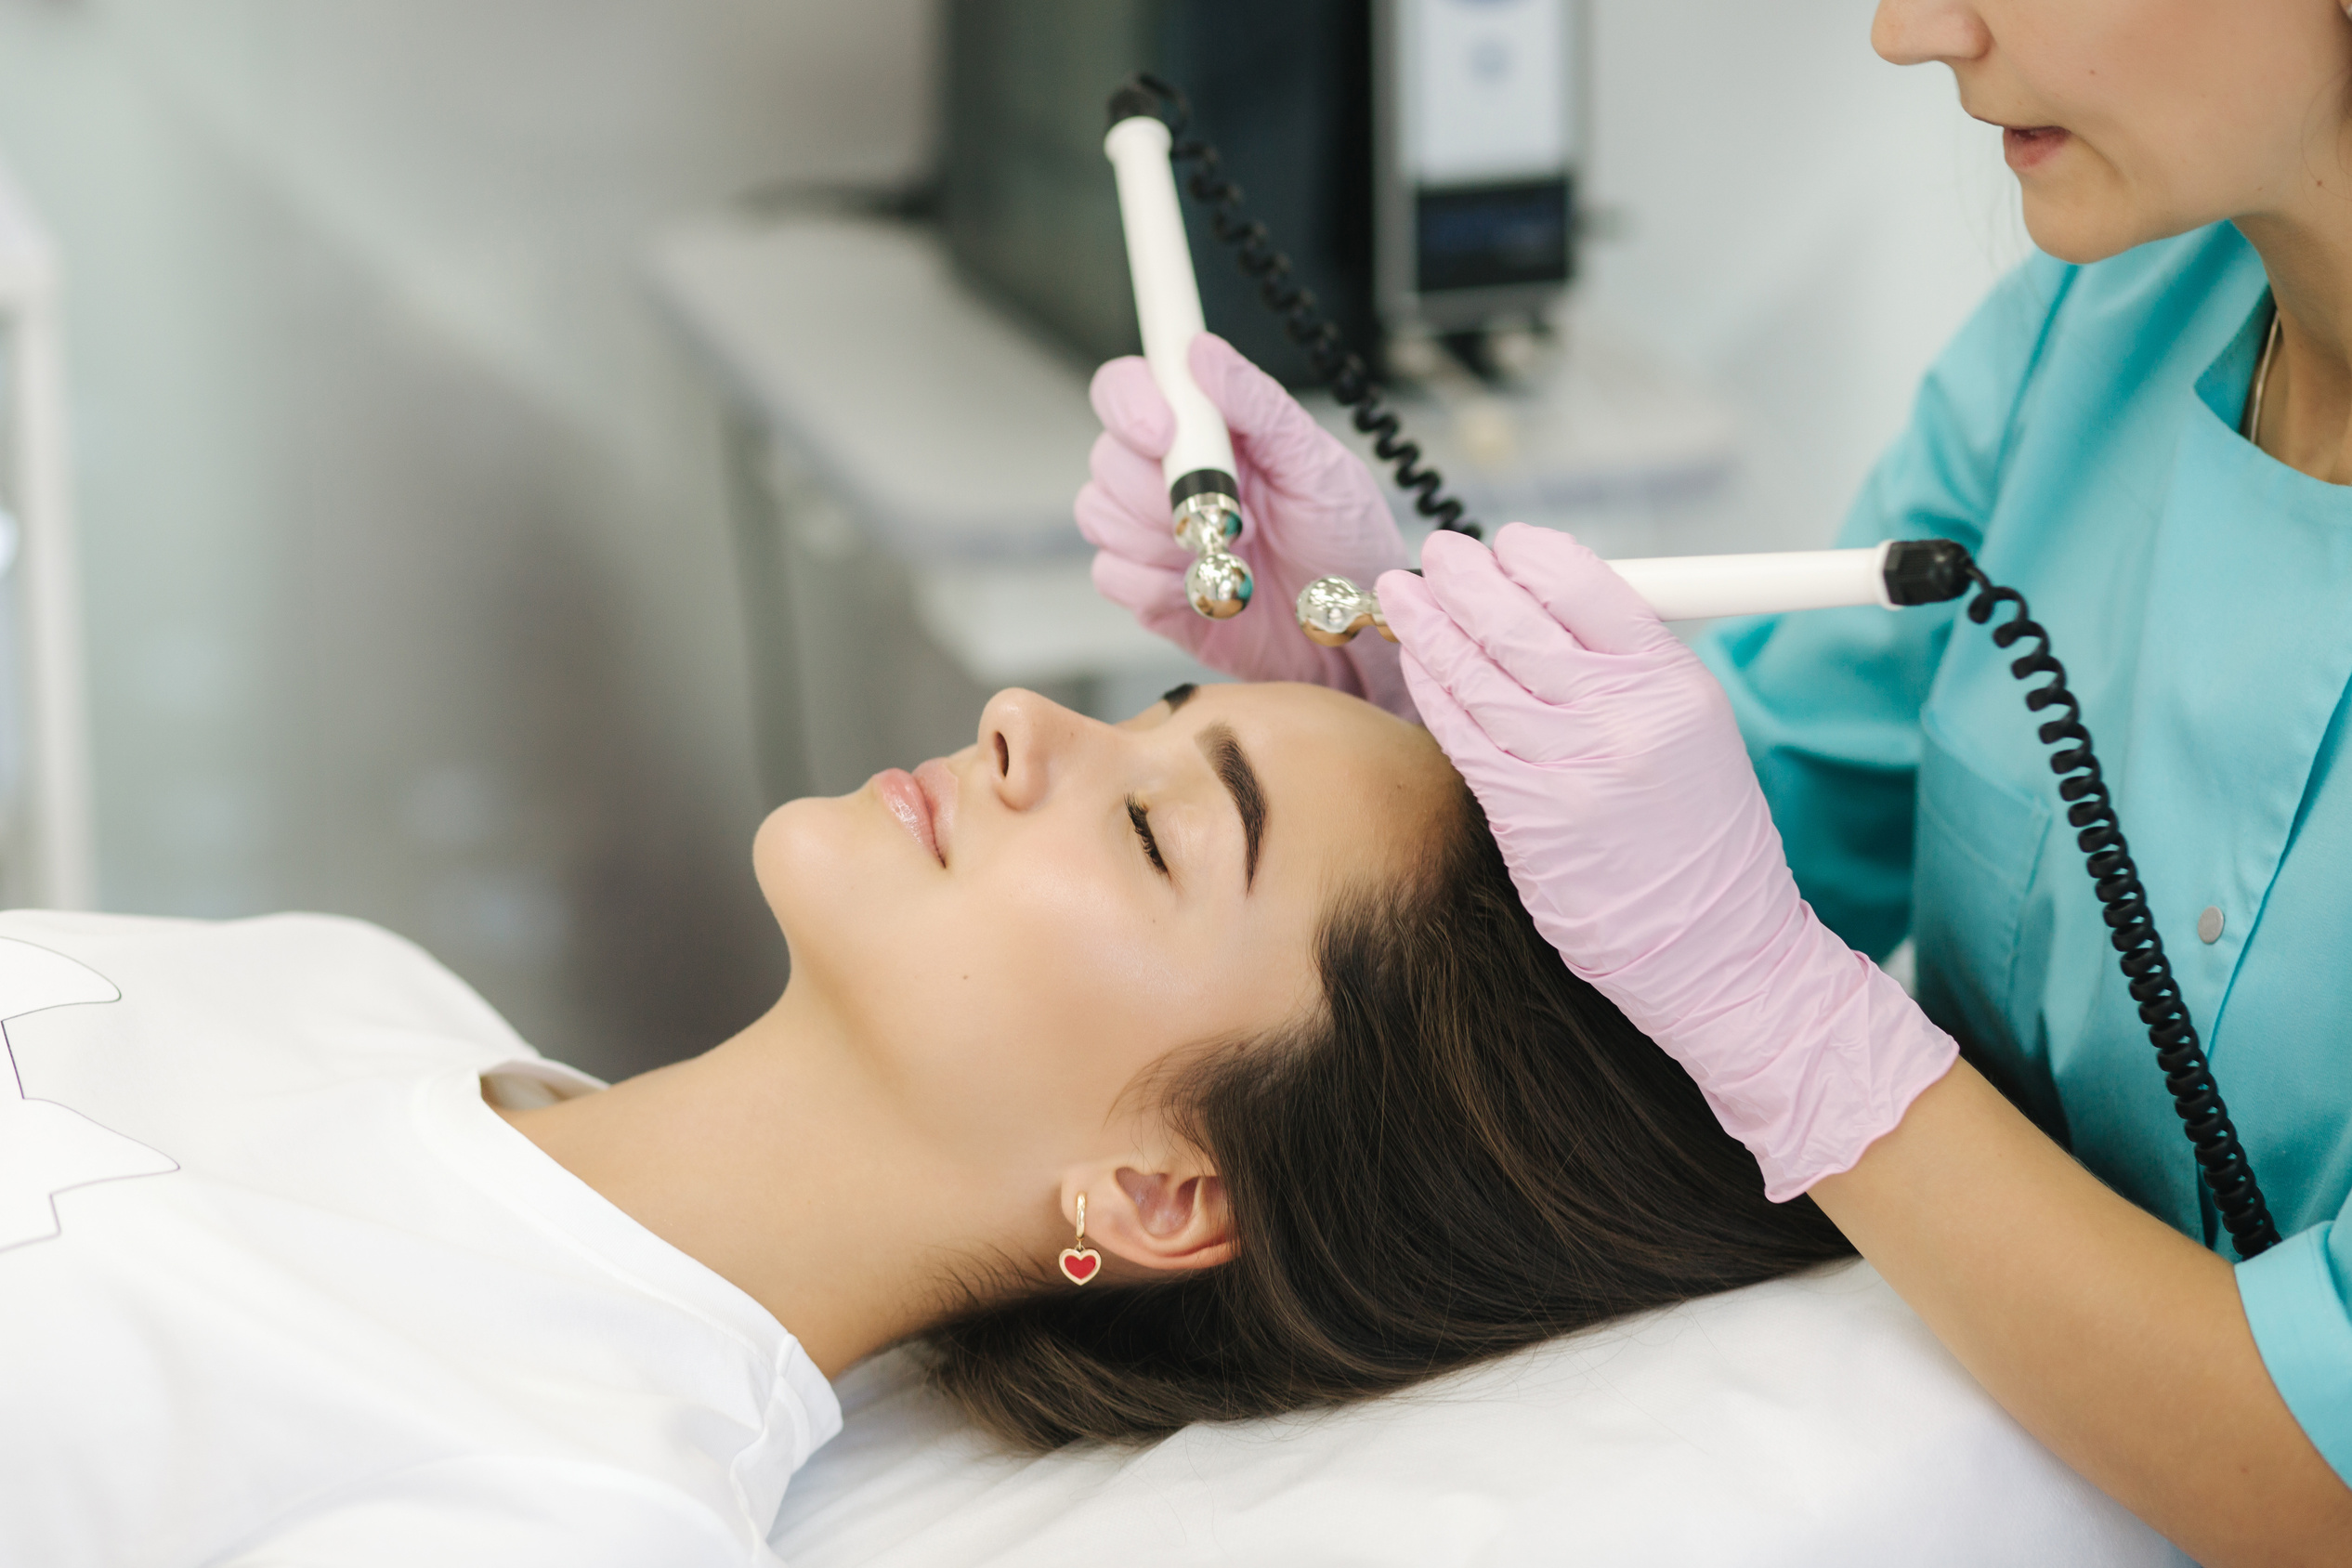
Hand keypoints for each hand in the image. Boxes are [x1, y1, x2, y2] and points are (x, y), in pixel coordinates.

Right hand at [1076, 333, 1413, 717]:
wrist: (1351, 636)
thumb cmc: (1345, 542)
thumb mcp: (1316, 463)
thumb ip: (1257, 404)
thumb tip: (1199, 350)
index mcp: (1208, 431)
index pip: (1129, 389)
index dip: (1130, 403)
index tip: (1163, 432)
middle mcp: (1171, 476)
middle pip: (1107, 457)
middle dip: (1160, 491)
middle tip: (1231, 516)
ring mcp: (1153, 535)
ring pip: (1100, 515)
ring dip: (1162, 540)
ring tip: (1229, 554)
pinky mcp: (1149, 591)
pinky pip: (1112, 575)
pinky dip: (1156, 585)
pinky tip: (1207, 591)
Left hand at [1378, 524, 1954, 1197]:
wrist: (1717, 944)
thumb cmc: (1701, 837)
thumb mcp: (1693, 729)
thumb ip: (1626, 666)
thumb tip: (1545, 607)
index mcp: (1673, 683)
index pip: (1589, 587)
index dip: (1533, 557)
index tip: (1503, 544)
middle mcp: (1623, 718)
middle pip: (1522, 622)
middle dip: (1468, 580)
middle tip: (1438, 554)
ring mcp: (1572, 769)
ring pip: (1482, 676)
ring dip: (1432, 626)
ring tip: (1403, 592)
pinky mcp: (1529, 817)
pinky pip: (1466, 736)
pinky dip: (1435, 691)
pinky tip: (1415, 662)